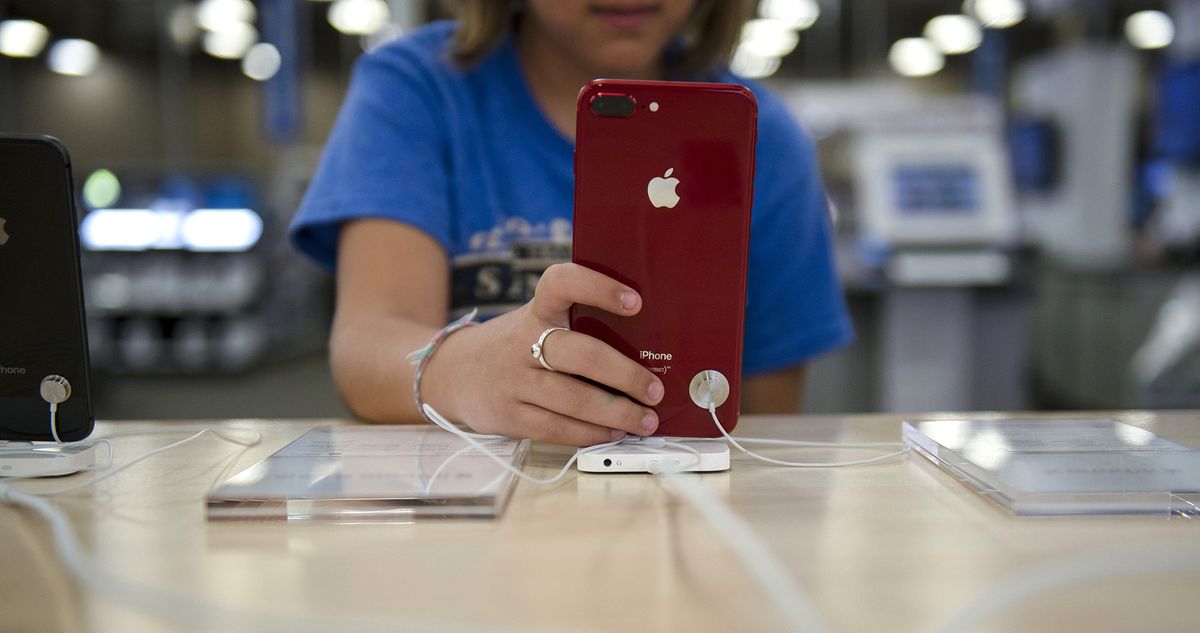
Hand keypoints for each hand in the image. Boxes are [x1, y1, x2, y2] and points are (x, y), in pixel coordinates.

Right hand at [420, 263, 664, 445]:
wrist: (452, 373)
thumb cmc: (516, 345)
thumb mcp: (536, 322)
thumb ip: (576, 327)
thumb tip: (645, 349)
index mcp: (536, 310)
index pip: (563, 283)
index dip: (599, 288)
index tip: (635, 301)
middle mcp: (523, 341)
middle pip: (581, 354)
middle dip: (626, 375)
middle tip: (654, 390)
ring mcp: (514, 381)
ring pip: (573, 399)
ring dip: (617, 413)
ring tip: (644, 420)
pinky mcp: (509, 415)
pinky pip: (557, 428)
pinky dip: (591, 433)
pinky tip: (613, 433)